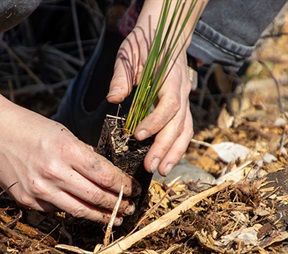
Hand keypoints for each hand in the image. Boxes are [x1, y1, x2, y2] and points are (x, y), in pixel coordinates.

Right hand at [0, 107, 141, 224]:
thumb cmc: (28, 127)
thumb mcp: (61, 132)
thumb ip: (82, 154)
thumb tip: (104, 174)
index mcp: (66, 150)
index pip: (105, 174)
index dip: (124, 185)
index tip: (135, 189)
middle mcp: (53, 172)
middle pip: (96, 196)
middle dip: (118, 204)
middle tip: (131, 208)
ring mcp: (39, 189)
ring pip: (78, 210)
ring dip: (101, 216)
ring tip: (115, 218)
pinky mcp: (27, 200)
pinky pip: (55, 209)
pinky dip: (71, 209)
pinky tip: (81, 209)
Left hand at [106, 3, 198, 176]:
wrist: (164, 36)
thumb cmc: (144, 45)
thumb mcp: (128, 54)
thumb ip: (122, 76)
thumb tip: (113, 99)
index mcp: (170, 78)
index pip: (169, 106)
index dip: (155, 123)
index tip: (137, 136)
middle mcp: (182, 91)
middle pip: (179, 124)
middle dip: (165, 148)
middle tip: (151, 167)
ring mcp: (184, 100)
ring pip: (185, 130)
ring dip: (175, 153)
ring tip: (161, 171)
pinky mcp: (180, 107)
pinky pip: (183, 129)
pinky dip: (176, 146)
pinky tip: (165, 160)